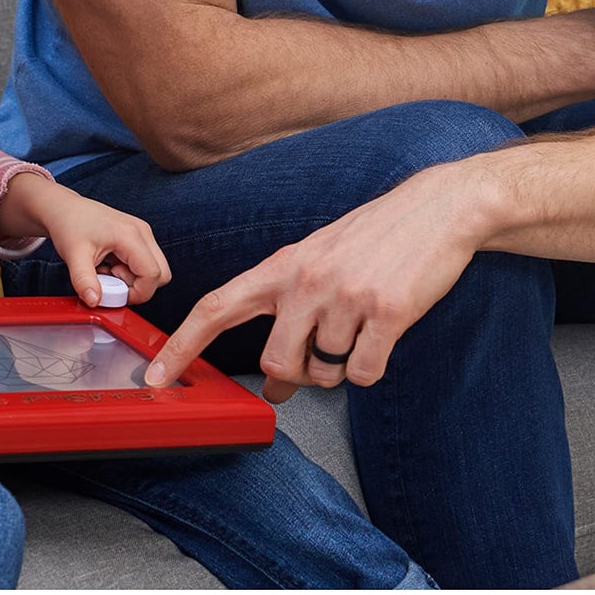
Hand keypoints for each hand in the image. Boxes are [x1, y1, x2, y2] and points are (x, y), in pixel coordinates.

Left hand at [0, 173, 170, 305]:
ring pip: (154, 270)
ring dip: (132, 279)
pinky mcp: (137, 237)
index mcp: (130, 235)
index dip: (138, 293)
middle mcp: (142, 232)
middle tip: (111, 280)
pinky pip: (144, 263)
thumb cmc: (69, 225)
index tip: (114, 293)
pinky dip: (129, 271)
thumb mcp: (73, 255)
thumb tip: (94, 301)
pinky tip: (109, 264)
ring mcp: (141, 233)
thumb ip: (84, 280)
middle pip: (161, 274)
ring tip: (107, 269)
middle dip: (138, 286)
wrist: (64, 209)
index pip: (153, 274)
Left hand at [145, 162, 478, 399]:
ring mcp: (345, 296)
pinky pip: (364, 373)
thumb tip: (276, 384)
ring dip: (341, 366)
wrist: (436, 210)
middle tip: (318, 361)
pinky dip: (372, 367)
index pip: (216, 306)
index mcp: (281, 265)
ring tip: (359, 326)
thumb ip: (288, 318)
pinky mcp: (387, 312)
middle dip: (296, 375)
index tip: (158, 376)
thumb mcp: (317, 267)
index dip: (182, 344)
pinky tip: (382, 334)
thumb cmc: (371, 241)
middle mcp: (306, 279)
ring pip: (326, 371)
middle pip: (276, 361)